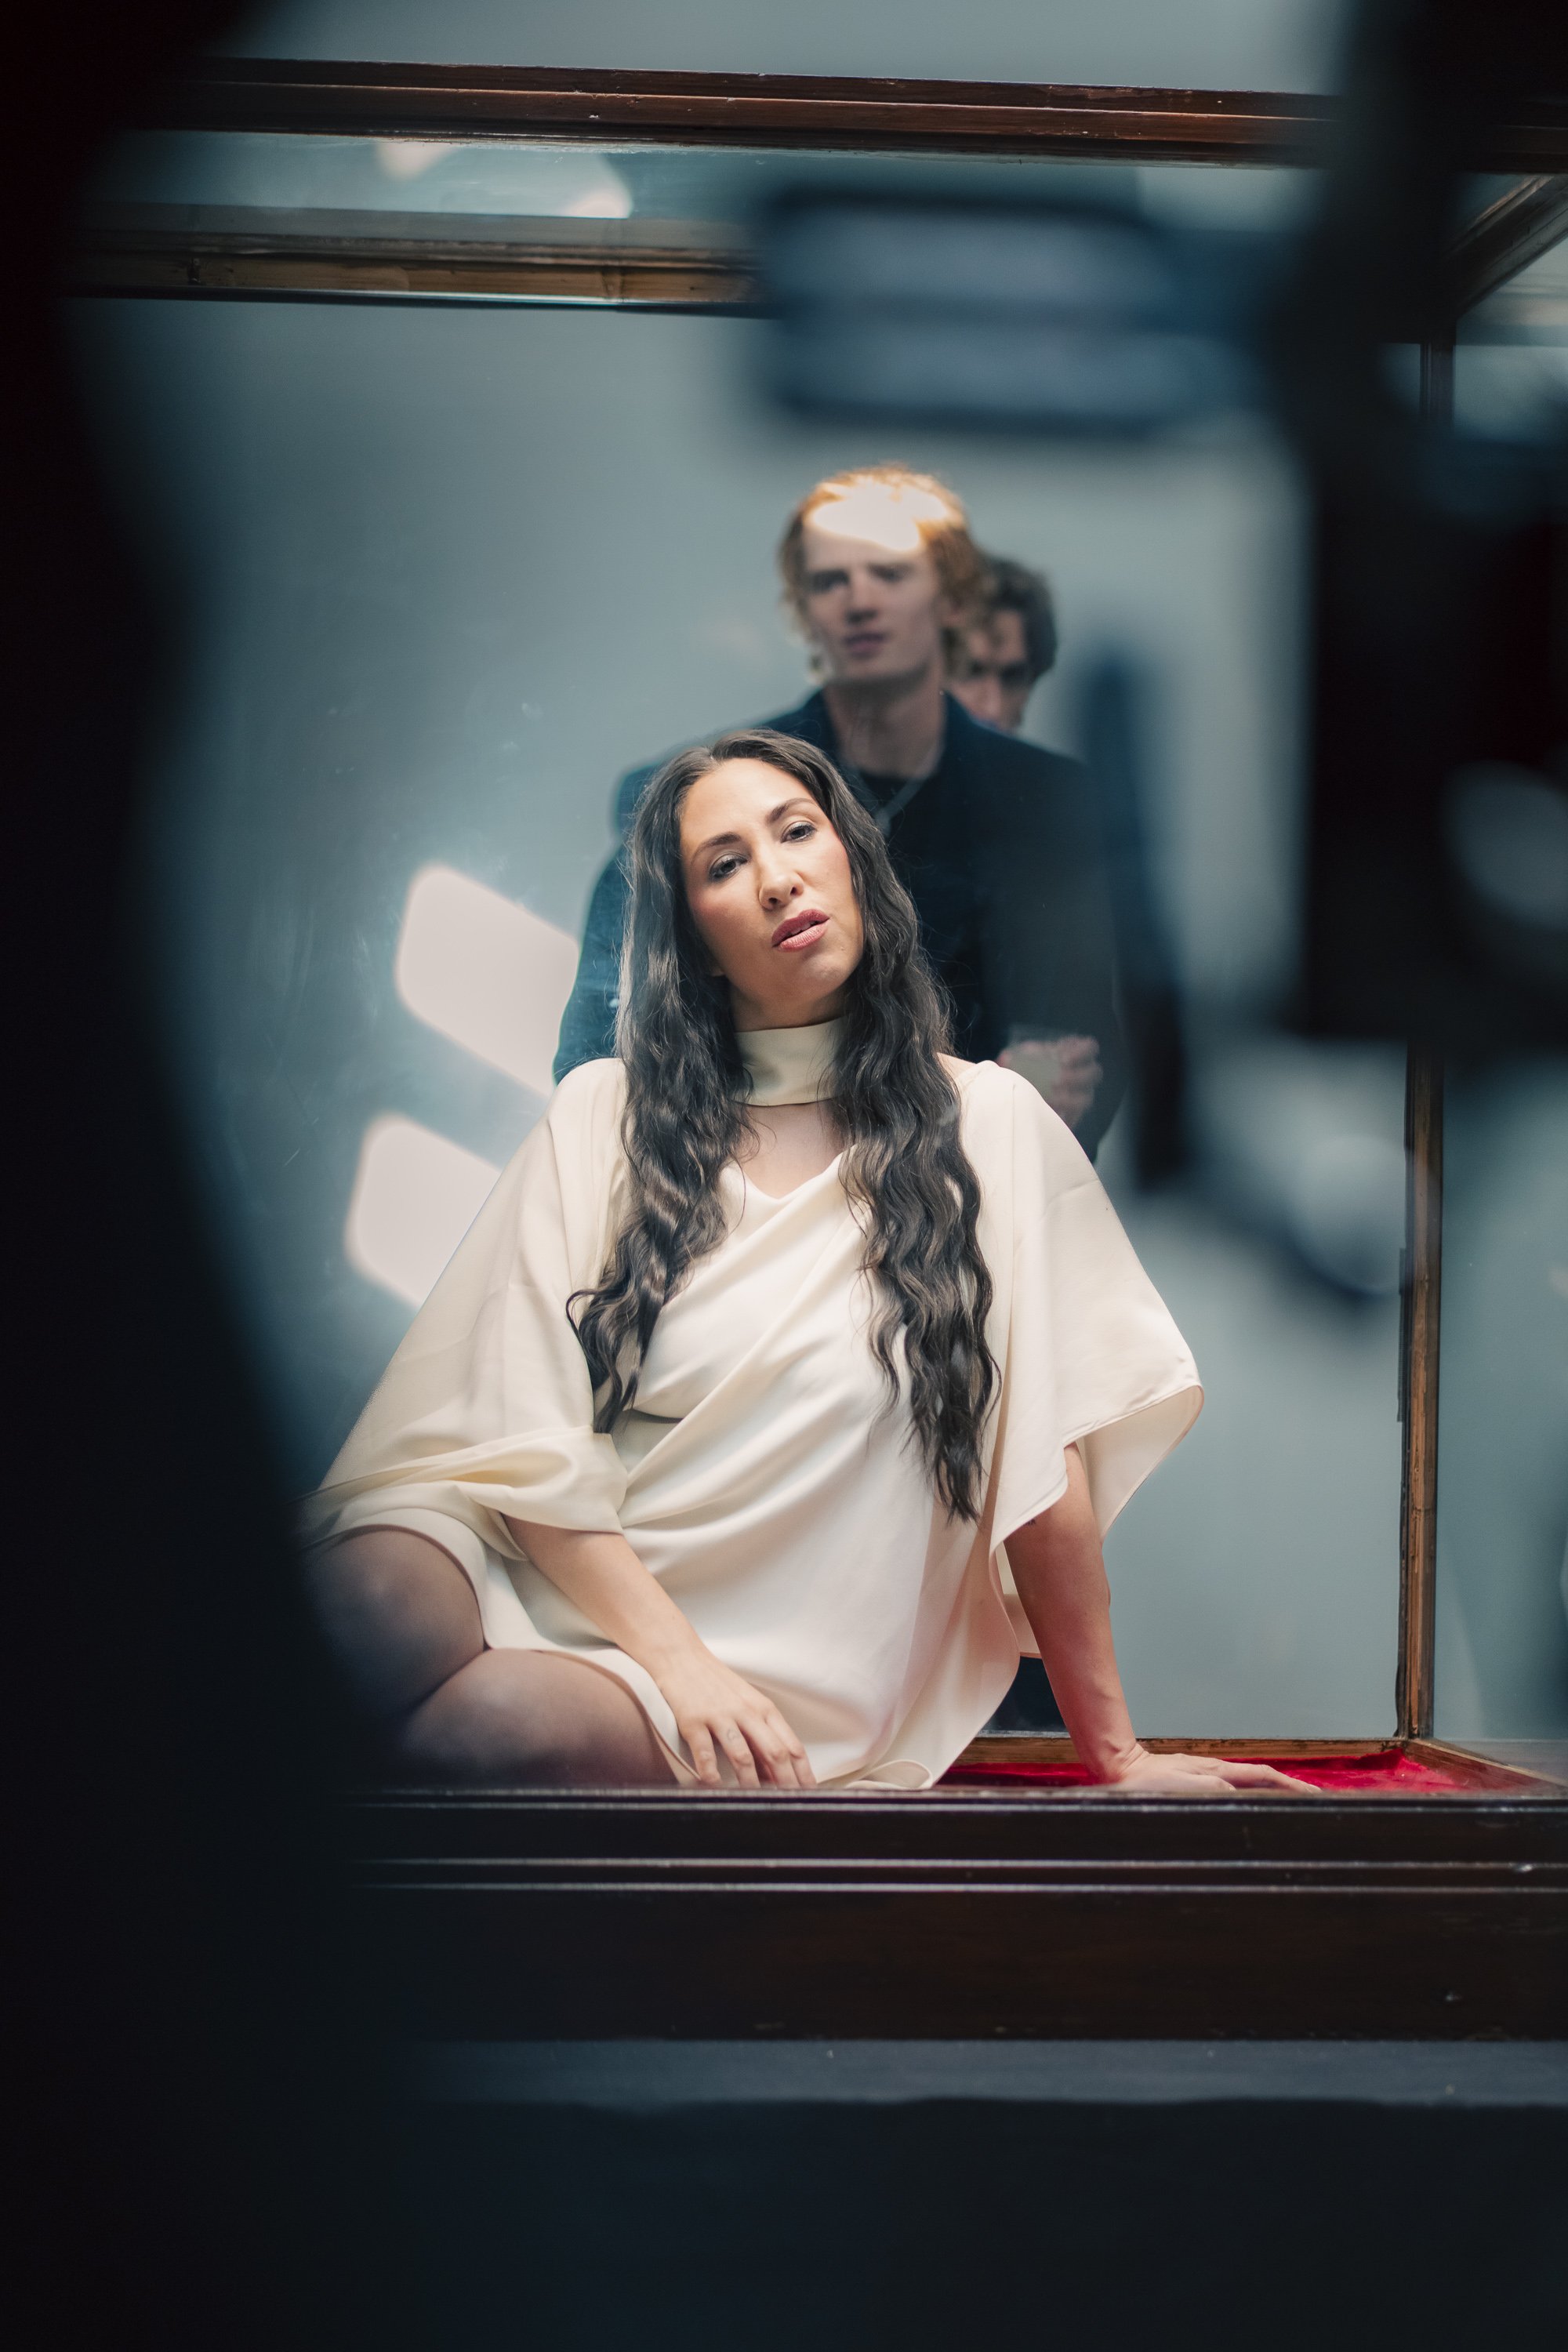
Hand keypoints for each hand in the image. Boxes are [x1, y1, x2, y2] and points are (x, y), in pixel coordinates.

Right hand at [651, 1644, 816, 1789]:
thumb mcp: (746, 1702)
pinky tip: (713, 1786)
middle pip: (774, 1752)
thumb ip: (761, 1733)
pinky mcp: (694, 1720)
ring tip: (754, 1802)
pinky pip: (705, 1752)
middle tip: (789, 1805)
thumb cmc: (716, 1683)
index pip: (792, 1745)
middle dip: (785, 1783)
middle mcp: (746, 1712)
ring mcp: (720, 1716)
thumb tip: (776, 1770)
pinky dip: (711, 1773)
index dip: (803, 1773)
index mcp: (764, 1709)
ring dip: (751, 1783)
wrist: (681, 1657)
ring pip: (743, 1756)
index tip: (809, 1793)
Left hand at [1001, 1033, 1101, 1129]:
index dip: (1081, 1052)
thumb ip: (1017, 1057)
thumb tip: (1005, 1059)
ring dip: (1070, 1099)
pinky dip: (1063, 1118)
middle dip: (1076, 1077)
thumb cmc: (1026, 1066)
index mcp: (1074, 1054)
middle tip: (1055, 1081)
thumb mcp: (1020, 1058)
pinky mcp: (1073, 1114)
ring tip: (1050, 1100)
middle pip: (1093, 1073)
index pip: (1090, 1047)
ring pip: (1085, 1098)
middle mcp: (1082, 1074)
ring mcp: (1081, 1094)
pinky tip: (1049, 1116)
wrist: (1021, 1089)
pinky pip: (1074, 1119)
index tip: (1063, 1059)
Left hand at [1104, 1745, 1320, 1796]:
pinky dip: (1250, 1793)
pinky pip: (1232, 1787)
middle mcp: (1216, 1773)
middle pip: (1262, 1779)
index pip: (1265, 1778)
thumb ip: (1216, 1790)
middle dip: (1289, 1788)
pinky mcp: (1194, 1781)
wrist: (1119, 1771)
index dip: (1292, 1786)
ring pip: (1248, 1783)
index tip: (1314, 1794)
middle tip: (1312, 1799)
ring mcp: (1205, 1775)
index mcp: (1218, 1774)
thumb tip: (1243, 1793)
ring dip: (1272, 1790)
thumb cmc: (1145, 1785)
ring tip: (1290, 1801)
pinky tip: (1250, 1800)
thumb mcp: (1185, 1789)